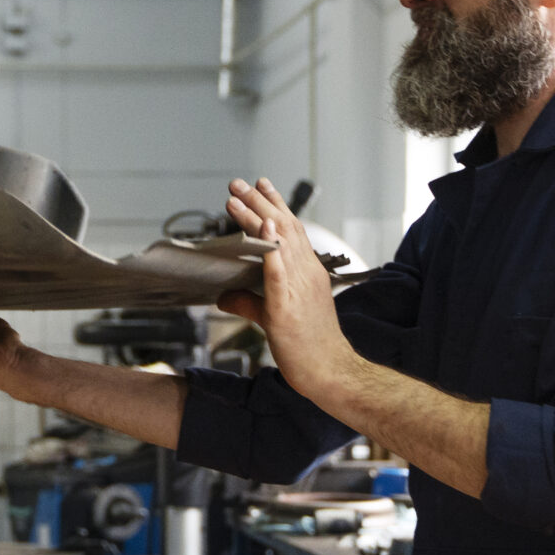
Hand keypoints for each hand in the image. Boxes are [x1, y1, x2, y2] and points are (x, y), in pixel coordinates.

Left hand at [217, 176, 355, 406]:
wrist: (329, 371)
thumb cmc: (308, 346)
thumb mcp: (273, 318)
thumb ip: (249, 303)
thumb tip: (226, 296)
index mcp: (307, 273)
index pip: (292, 231)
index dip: (276, 206)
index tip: (261, 185)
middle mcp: (305, 274)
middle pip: (283, 229)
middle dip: (259, 203)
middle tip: (238, 183)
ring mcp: (298, 288)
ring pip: (279, 244)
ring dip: (256, 218)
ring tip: (235, 198)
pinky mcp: (287, 307)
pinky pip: (279, 273)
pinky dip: (271, 249)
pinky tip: (263, 230)